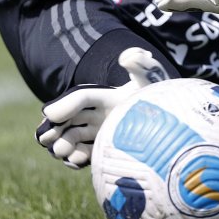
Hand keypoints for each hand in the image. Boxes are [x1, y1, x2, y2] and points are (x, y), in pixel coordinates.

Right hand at [35, 47, 168, 168]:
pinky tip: (76, 161)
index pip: (82, 97)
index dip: (65, 104)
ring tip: (62, 151)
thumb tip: (128, 56)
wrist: (172, 124)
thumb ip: (143, 64)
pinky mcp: (104, 151)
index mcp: (106, 96)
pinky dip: (76, 159)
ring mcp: (100, 134)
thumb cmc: (160, 98)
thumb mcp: (153, 78)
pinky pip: (84, 155)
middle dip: (54, 128)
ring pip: (72, 138)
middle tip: (46, 137)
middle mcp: (99, 115)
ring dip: (63, 145)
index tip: (50, 114)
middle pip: (69, 119)